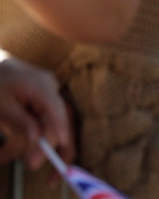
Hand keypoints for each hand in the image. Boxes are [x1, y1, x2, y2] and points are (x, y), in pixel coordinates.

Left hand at [0, 55, 70, 169]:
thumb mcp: (2, 105)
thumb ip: (20, 121)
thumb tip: (38, 138)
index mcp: (41, 86)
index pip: (56, 109)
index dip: (60, 129)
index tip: (60, 147)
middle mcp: (50, 89)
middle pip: (56, 121)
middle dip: (44, 145)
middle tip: (31, 165)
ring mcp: (47, 94)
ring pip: (47, 124)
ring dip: (28, 143)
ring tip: (3, 157)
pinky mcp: (41, 101)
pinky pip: (39, 122)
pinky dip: (25, 136)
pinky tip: (7, 150)